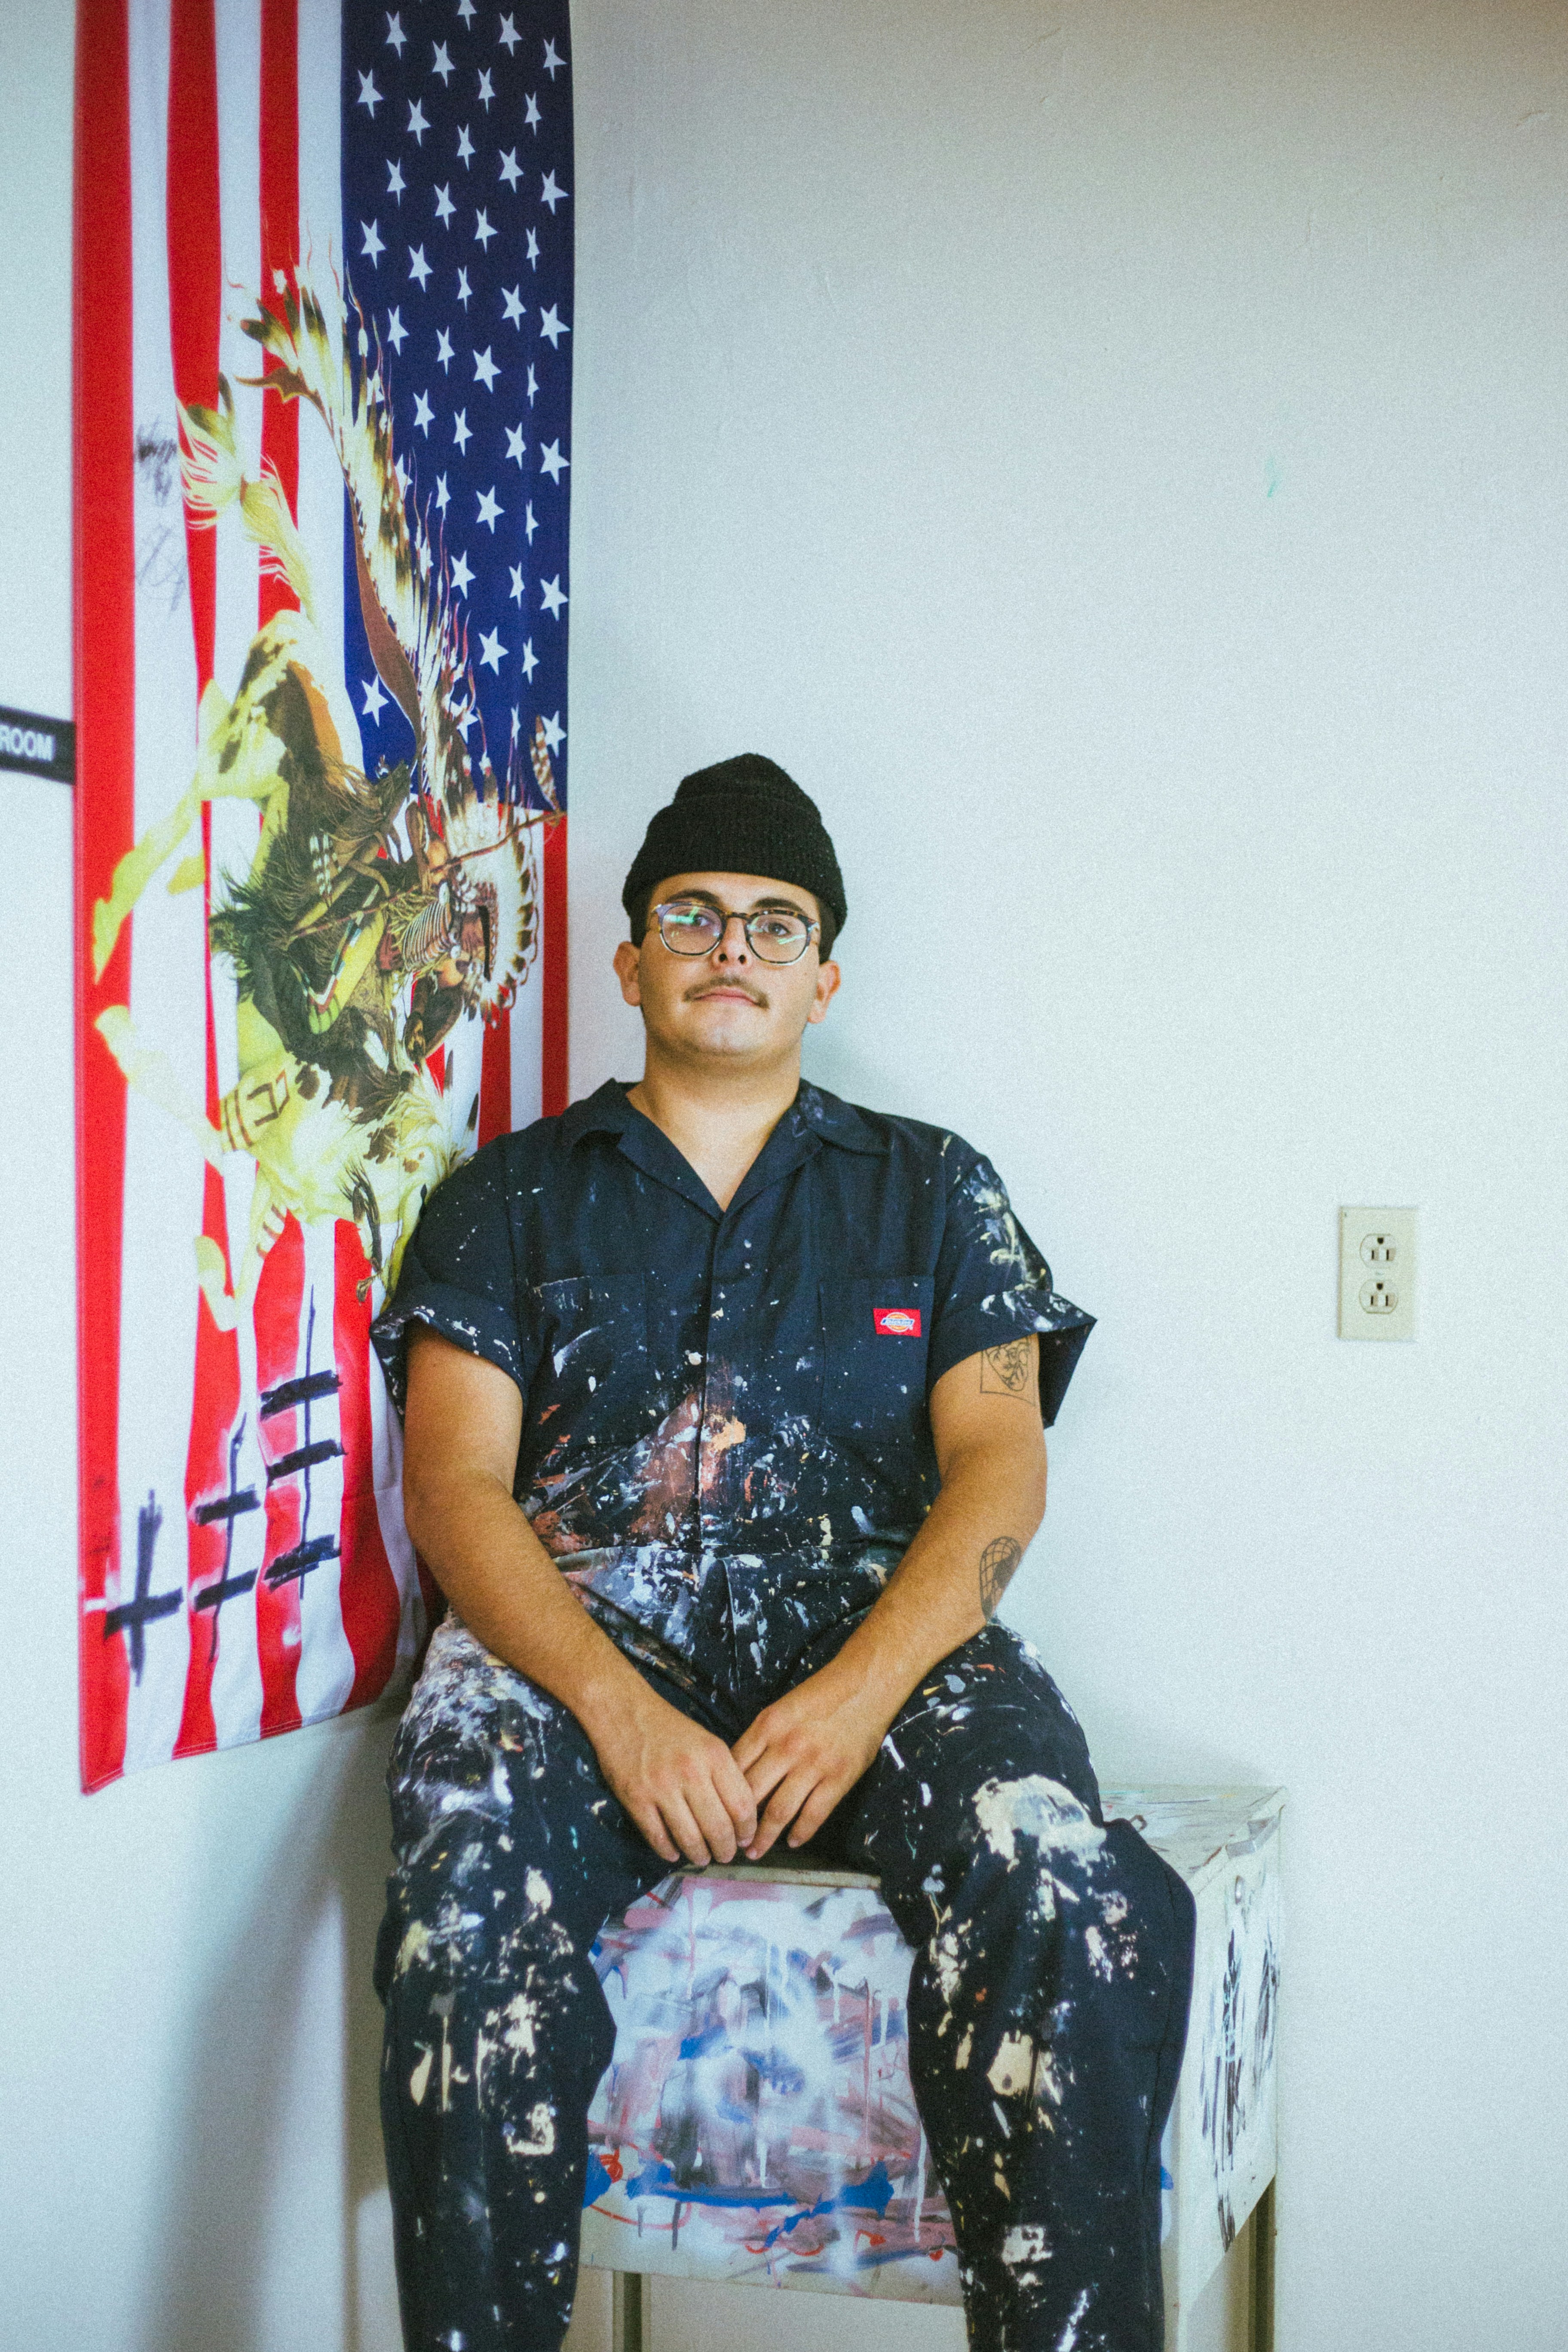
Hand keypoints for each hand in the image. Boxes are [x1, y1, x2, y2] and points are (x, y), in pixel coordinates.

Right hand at [588, 1680, 758, 1866]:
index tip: (745, 1839)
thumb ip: (724, 1774)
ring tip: (703, 1857)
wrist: (622, 1710)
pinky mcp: (636, 1799)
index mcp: (714, 1756)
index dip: (747, 1830)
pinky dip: (669, 1852)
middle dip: (726, 1850)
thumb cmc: (669, 1728)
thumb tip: (741, 1816)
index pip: (742, 1806)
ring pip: (690, 1838)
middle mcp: (691, 1772)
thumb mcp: (707, 1742)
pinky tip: (675, 1853)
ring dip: (700, 1855)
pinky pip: (658, 1838)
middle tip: (725, 1855)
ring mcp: (662, 1787)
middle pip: (718, 1828)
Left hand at [732, 1664, 898, 1859]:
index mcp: (767, 1726)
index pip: (735, 1768)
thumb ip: (760, 1738)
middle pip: (751, 1793)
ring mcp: (813, 1764)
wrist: (864, 1685)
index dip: (722, 1794)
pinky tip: (793, 1842)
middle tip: (729, 1840)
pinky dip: (801, 1832)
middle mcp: (786, 1747)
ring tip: (755, 1851)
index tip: (717, 1812)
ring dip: (764, 1836)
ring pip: (779, 1810)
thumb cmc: (820, 1696)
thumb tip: (738, 1774)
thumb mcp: (780, 1709)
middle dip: (737, 1822)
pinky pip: (814, 1813)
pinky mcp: (839, 1777)